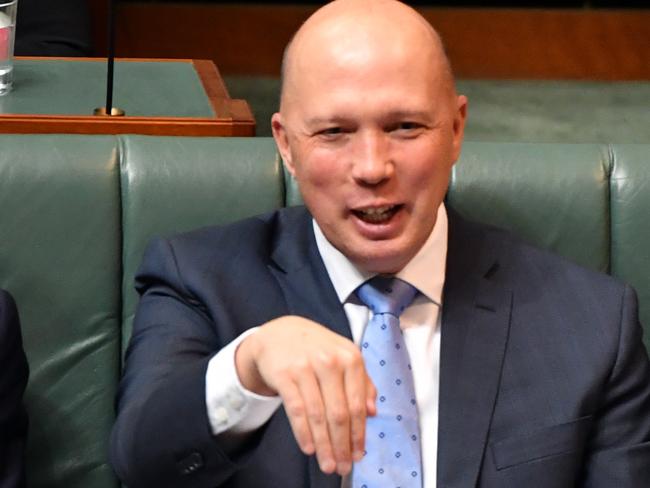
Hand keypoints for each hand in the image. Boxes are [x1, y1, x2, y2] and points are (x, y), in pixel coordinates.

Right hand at [235, 316, 375, 475]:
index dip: (359, 433)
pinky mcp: (284, 374)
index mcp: (350, 357)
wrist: (281, 333)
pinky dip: (303, 432)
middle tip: (343, 466)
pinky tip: (309, 448)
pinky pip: (296, 410)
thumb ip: (363, 382)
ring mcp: (305, 367)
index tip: (359, 454)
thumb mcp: (345, 357)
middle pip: (338, 413)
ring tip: (328, 464)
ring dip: (323, 445)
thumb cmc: (318, 349)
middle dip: (342, 445)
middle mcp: (330, 361)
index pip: (357, 404)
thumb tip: (373, 412)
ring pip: (318, 415)